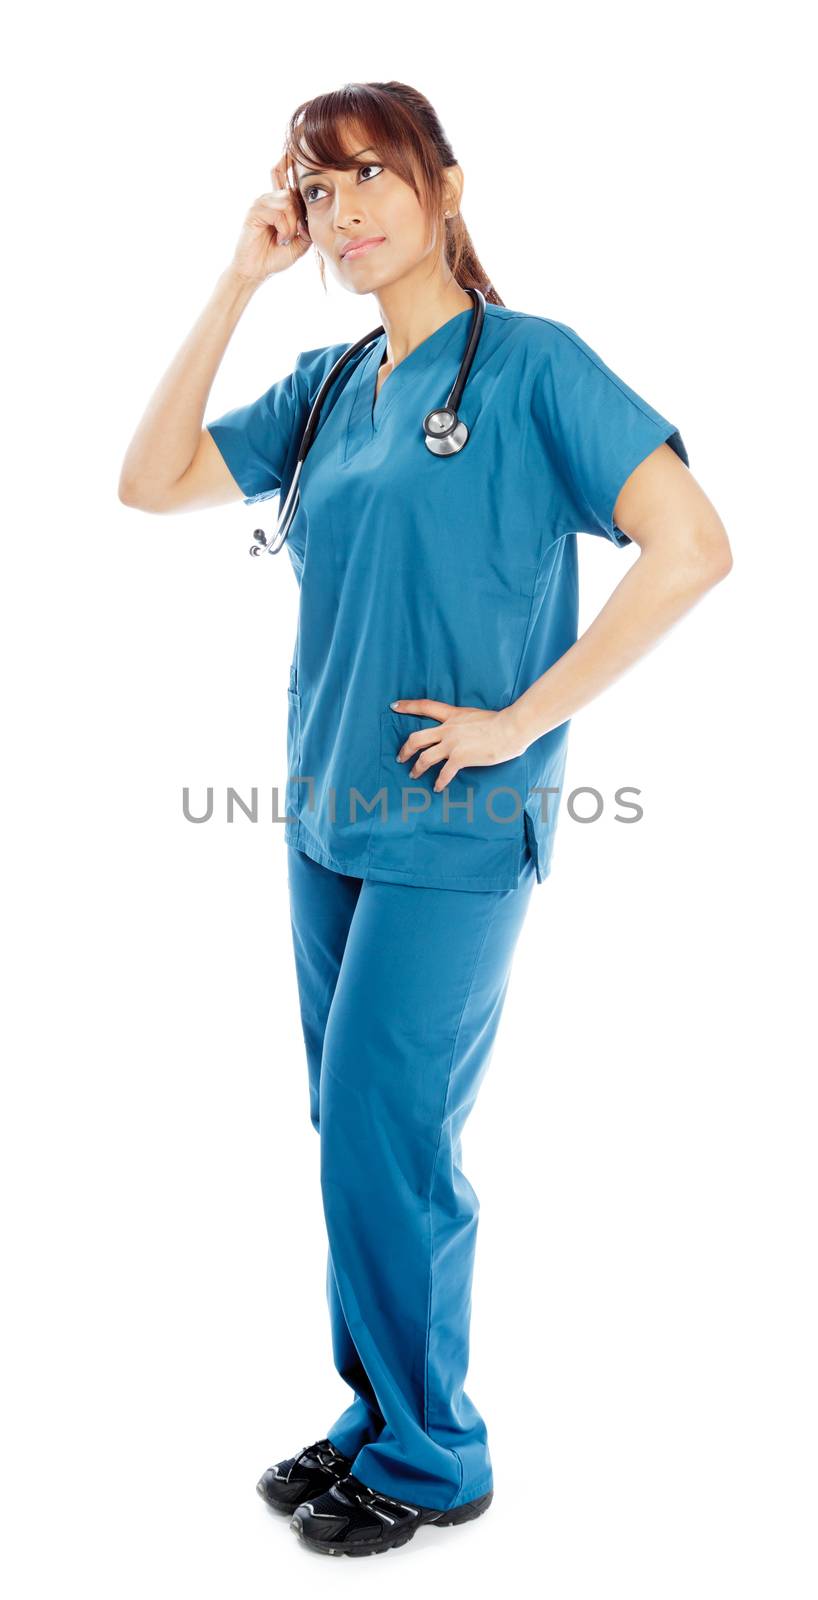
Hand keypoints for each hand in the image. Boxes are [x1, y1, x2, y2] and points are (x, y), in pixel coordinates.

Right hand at [228, 156, 312, 284]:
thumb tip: (314, 206)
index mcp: (281, 203)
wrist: (258, 271)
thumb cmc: (276, 256)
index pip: (284, 174)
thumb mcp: (301, 241)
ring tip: (283, 238)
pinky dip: (283, 227)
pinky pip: (278, 211)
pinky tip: (278, 237)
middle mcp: (271, 199)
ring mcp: (262, 203)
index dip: (289, 161)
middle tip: (292, 235)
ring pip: (287, 202)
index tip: (293, 149)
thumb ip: (308, 222)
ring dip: (291, 225)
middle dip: (298, 217)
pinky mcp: (254, 211)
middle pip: (292, 193)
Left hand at [391, 698, 529, 791]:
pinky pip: (443, 773)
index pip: (425, 707)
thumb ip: (468, 723)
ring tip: (413, 775)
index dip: (408, 706)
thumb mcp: (478, 716)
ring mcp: (452, 744)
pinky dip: (438, 782)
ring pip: (424, 757)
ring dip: (416, 768)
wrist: (511, 728)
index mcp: (453, 715)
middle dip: (405, 750)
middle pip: (416, 738)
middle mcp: (448, 729)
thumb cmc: (502, 722)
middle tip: (400, 758)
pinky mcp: (460, 758)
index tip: (394, 706)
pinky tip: (437, 788)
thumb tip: (470, 731)